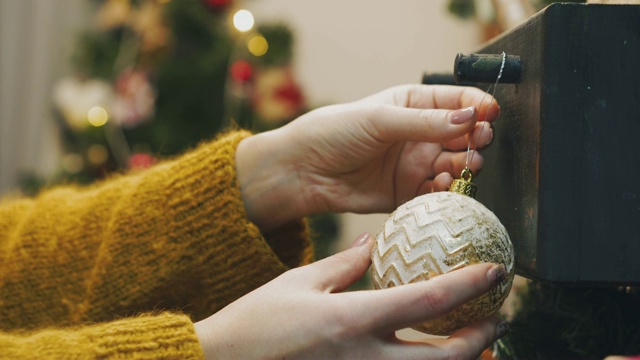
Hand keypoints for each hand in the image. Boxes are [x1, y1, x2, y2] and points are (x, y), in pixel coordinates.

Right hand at [194, 233, 508, 359]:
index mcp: (352, 320)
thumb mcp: (299, 282)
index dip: (469, 285)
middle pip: (444, 357)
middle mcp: (365, 359)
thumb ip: (344, 264)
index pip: (427, 301)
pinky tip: (428, 356)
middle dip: (481, 338)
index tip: (495, 270)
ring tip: (477, 343)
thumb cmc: (256, 323)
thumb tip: (374, 244)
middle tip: (498, 319)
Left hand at [236, 84, 499, 229]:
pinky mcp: (407, 193)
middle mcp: (418, 134)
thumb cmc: (333, 134)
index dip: (477, 106)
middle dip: (477, 138)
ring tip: (463, 166)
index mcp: (412, 104)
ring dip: (465, 165)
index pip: (456, 101)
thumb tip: (469, 118)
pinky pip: (437, 194)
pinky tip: (442, 186)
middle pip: (462, 135)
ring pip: (455, 165)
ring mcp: (414, 164)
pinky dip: (445, 191)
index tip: (489, 114)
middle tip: (479, 142)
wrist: (303, 172)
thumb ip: (424, 122)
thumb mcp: (379, 120)